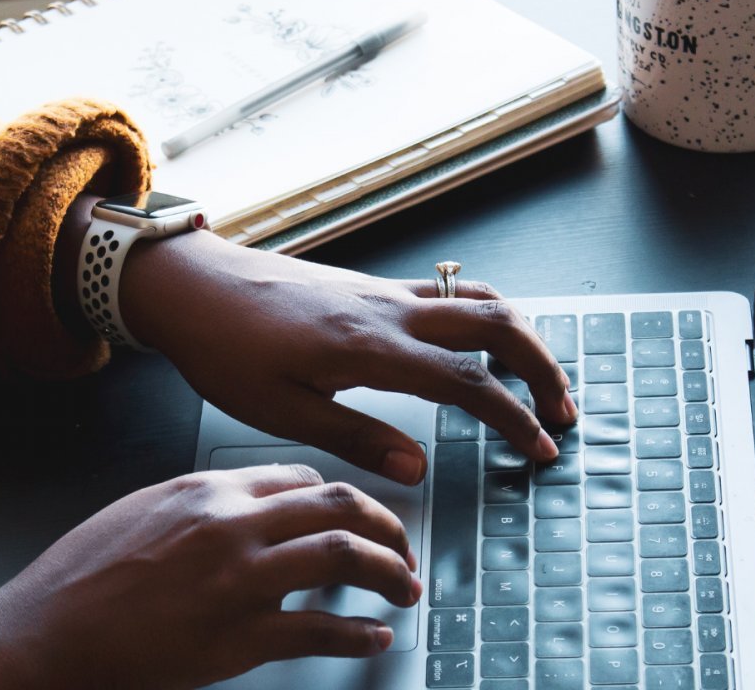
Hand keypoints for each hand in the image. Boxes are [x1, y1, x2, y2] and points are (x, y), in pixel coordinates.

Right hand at [0, 465, 420, 689]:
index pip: (301, 478)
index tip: (357, 517)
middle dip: (387, 526)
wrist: (44, 634)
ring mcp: (239, 580)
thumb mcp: (140, 512)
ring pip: (345, 557)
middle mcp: (231, 525)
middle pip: (339, 506)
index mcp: (207, 490)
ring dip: (390, 573)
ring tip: (404, 589)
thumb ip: (199, 505)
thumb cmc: (79, 579)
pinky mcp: (239, 637)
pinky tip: (373, 638)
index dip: (342, 497)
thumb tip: (246, 507)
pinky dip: (359, 635)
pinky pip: (321, 630)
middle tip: (402, 549)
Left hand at [121, 231, 577, 484]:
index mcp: (370, 347)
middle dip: (542, 366)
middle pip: (496, 324)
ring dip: (521, 336)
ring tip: (538, 378)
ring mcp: (383, 291)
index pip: (468, 381)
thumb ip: (356, 439)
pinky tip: (483, 345)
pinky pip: (448, 292)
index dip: (513, 417)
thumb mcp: (280, 412)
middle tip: (562, 412)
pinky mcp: (371, 286)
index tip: (539, 449)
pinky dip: (485, 316)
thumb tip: (418, 469)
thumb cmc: (224, 348)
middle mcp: (388, 309)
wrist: (192, 285)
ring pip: (478, 299)